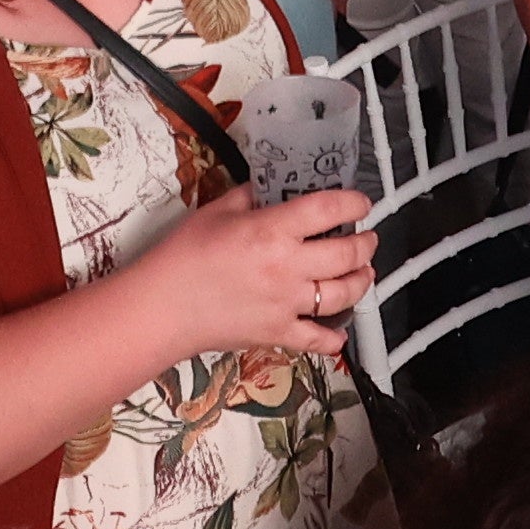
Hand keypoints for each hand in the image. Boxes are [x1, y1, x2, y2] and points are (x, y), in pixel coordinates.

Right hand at [138, 179, 376, 360]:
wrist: (162, 307)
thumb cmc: (182, 257)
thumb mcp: (217, 211)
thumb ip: (251, 197)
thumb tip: (271, 188)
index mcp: (272, 231)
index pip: (329, 210)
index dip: (354, 203)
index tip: (360, 203)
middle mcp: (288, 268)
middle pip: (347, 254)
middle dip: (366, 243)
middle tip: (367, 238)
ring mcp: (286, 304)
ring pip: (344, 294)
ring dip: (361, 281)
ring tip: (364, 272)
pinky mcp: (278, 334)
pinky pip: (319, 340)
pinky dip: (335, 338)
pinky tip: (341, 330)